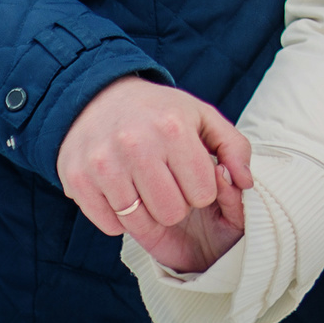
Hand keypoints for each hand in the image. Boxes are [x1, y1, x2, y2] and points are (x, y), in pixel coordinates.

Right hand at [56, 76, 252, 268]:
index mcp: (172, 129)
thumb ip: (235, 148)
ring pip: (140, 223)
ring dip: (147, 211)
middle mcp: (136, 145)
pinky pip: (110, 226)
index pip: (202, 193)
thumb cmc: (158, 113)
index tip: (188, 173)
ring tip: (144, 186)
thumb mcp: (202, 117)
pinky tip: (120, 191)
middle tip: (166, 182)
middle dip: (175, 204)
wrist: (95, 96)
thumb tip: (246, 183)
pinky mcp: (78, 180)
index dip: (199, 188)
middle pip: (172, 213)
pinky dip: (119, 217)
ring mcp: (103, 164)